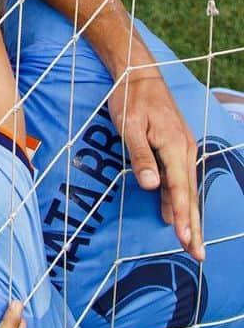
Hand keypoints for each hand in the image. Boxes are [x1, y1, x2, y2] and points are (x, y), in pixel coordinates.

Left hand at [108, 68, 202, 259]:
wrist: (139, 73)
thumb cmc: (130, 98)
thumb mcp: (129, 125)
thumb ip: (140, 155)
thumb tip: (151, 186)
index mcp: (174, 145)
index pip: (180, 188)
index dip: (183, 216)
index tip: (186, 240)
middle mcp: (185, 150)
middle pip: (189, 194)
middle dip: (194, 226)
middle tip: (198, 254)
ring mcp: (183, 148)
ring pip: (187, 188)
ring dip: (189, 215)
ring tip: (192, 243)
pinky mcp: (176, 147)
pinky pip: (180, 178)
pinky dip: (180, 198)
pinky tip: (176, 214)